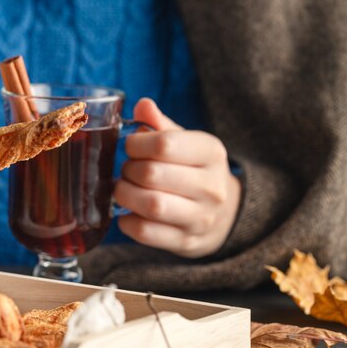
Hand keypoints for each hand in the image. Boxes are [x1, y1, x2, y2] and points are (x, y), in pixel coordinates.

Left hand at [114, 98, 240, 257]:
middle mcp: (211, 186)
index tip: (131, 147)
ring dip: (125, 195)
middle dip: (128, 170)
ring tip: (123, 188)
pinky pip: (145, 232)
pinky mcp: (185, 242)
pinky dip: (126, 221)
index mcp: (211, 153)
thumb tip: (142, 105)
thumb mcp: (185, 142)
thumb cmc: (193, 170)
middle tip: (127, 169)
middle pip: (152, 174)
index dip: (136, 144)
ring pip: (150, 205)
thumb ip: (161, 125)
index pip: (164, 144)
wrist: (222, 215)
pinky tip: (126, 212)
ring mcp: (200, 218)